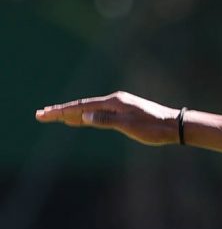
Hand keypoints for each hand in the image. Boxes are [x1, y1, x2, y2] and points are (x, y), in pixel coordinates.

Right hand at [35, 91, 179, 145]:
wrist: (174, 126)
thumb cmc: (154, 128)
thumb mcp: (129, 126)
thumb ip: (106, 121)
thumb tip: (84, 116)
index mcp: (114, 102)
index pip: (81, 106)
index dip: (61, 111)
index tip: (44, 114)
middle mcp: (114, 101)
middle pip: (82, 106)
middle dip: (61, 111)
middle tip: (40, 114)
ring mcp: (118, 106)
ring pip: (89, 109)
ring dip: (71, 113)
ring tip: (53, 116)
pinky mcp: (123, 112)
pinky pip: (98, 113)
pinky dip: (85, 116)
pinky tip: (78, 120)